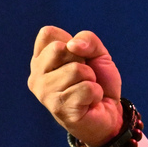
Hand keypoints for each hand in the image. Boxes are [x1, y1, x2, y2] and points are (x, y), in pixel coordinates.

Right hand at [27, 26, 122, 146]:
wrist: (110, 113)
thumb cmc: (99, 81)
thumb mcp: (97, 52)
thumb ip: (87, 39)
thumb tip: (72, 46)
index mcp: (40, 60)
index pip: (47, 33)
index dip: (70, 42)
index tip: (77, 59)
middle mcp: (36, 76)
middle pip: (58, 49)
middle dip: (81, 60)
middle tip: (83, 76)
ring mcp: (45, 94)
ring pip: (75, 70)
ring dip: (91, 79)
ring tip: (87, 90)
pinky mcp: (59, 109)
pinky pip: (86, 88)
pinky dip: (96, 93)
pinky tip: (89, 102)